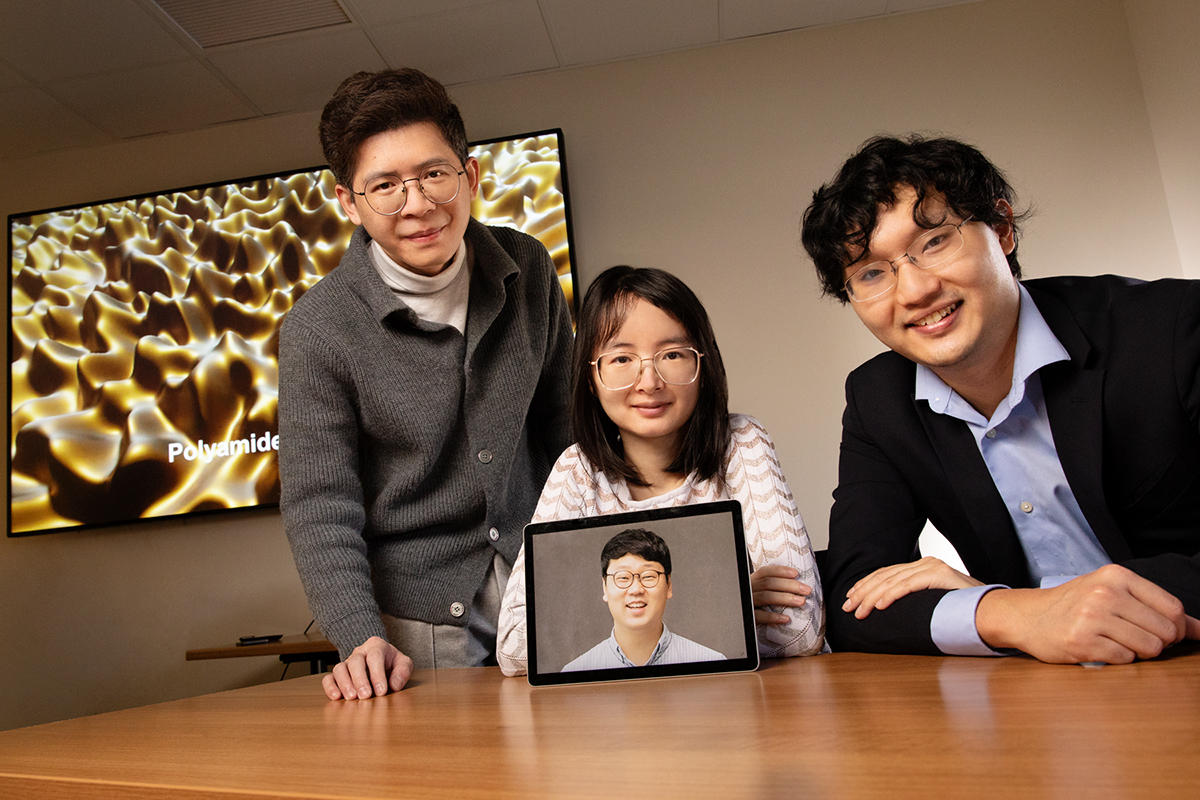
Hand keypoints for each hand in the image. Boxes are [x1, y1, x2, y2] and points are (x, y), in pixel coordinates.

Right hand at [322, 636, 413, 700]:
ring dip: (344, 684)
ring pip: (340, 668)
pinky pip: (329, 677)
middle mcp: (359, 652)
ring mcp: (347, 662)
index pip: (375, 656)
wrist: (380, 660)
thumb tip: (395, 685)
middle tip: (365, 696)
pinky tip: (336, 697)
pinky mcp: (338, 674)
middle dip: (360, 680)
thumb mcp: (403, 663)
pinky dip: (330, 687)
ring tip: (351, 698)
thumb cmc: (391, 663)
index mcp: (376, 646)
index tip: (381, 691)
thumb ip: (402, 671)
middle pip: (355, 662)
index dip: (377, 674)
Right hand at [751, 564, 810, 624]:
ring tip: (801, 601)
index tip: (796, 573)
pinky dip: (773, 617)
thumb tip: (796, 584)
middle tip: (807, 590)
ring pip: (766, 597)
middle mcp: (748, 590)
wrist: (737, 627)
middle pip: (768, 583)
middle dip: (790, 585)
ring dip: (786, 598)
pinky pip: (759, 616)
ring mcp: (747, 603)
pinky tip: (786, 619)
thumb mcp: (759, 594)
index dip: (780, 571)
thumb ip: (770, 588)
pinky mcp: (747, 617)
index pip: (764, 572)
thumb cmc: (755, 608)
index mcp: (752, 582)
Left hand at [843, 557, 982, 618]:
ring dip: (872, 597)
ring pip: (893, 581)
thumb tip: (890, 610)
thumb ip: (916, 600)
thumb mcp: (933, 602)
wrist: (994, 607)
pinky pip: (910, 585)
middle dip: (863, 592)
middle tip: (848, 607)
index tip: (850, 598)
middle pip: (885, 576)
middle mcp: (925, 563)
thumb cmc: (965, 609)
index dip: (866, 585)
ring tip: (860, 610)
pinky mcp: (940, 575)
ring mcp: (933, 567)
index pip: (886, 574)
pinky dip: (892, 595)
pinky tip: (881, 605)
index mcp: (922, 567)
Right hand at [975, 564, 1190, 663]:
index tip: (1161, 632)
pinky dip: (1118, 659)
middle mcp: (1105, 593)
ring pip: (1150, 649)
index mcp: (1116, 576)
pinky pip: (1125, 660)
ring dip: (1139, 653)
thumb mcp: (1112, 593)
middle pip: (1166, 631)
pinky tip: (1100, 648)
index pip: (1173, 608)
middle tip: (1134, 638)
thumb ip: (1157, 608)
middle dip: (1158, 642)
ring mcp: (1092, 617)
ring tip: (1117, 643)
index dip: (1175, 627)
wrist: (1028, 616)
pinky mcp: (1082, 642)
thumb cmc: (1074, 605)